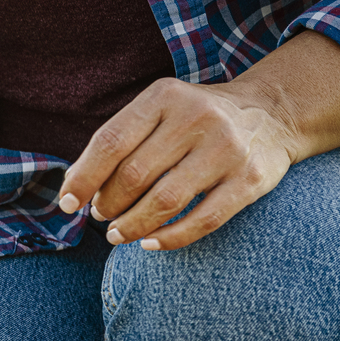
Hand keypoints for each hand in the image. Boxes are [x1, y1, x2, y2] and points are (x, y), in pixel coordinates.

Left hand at [58, 31, 339, 250]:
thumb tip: (73, 189)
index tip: (67, 205)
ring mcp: (227, 149)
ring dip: (132, 226)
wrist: (272, 111)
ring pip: (164, 202)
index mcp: (164, 97)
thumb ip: (117, 143)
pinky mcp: (251, 179)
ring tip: (117, 234)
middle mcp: (197, 118)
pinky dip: (169, 238)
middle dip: (108, 204)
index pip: (110, 143)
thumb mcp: (156, 113)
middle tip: (102, 215)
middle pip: (133, 176)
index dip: (82, 179)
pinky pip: (203, 220)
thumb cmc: (192, 120)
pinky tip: (149, 244)